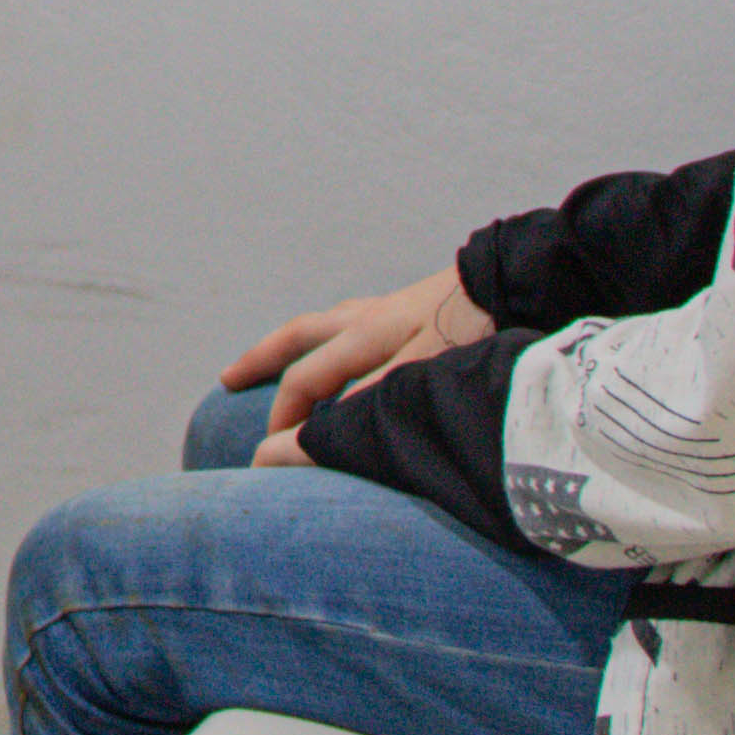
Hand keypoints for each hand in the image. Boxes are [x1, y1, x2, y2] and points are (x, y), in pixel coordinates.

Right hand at [222, 265, 492, 465]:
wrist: (506, 282)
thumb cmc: (468, 326)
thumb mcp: (424, 366)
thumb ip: (378, 393)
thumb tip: (330, 425)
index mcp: (363, 334)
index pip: (305, 379)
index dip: (283, 417)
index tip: (268, 452)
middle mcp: (364, 318)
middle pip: (297, 337)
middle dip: (261, 359)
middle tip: (228, 379)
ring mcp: (384, 310)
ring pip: (322, 327)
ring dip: (293, 346)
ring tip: (278, 363)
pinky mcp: (406, 310)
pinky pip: (347, 325)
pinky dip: (329, 341)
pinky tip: (344, 352)